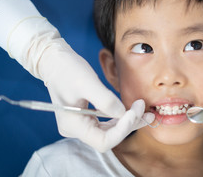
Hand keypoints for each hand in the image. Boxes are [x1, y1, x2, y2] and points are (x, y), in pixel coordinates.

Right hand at [38, 38, 154, 151]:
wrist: (55, 61)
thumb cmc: (67, 69)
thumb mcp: (86, 82)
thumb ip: (105, 100)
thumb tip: (123, 113)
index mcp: (73, 126)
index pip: (104, 140)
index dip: (123, 129)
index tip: (135, 111)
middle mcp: (76, 130)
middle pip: (109, 138)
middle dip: (129, 125)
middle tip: (146, 111)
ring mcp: (81, 124)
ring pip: (110, 132)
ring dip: (128, 123)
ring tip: (145, 112)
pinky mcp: (87, 117)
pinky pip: (107, 123)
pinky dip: (121, 117)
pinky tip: (133, 110)